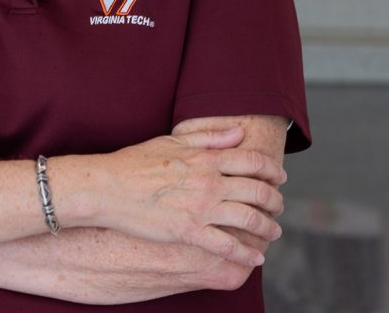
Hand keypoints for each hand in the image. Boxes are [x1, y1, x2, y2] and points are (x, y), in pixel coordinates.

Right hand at [96, 126, 284, 266]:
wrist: (109, 186)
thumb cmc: (136, 161)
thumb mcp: (172, 141)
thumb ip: (208, 137)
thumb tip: (238, 133)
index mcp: (205, 157)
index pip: (252, 160)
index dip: (271, 169)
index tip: (279, 177)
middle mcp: (208, 181)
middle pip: (257, 190)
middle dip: (275, 200)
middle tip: (279, 206)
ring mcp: (200, 207)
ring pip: (249, 219)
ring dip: (267, 227)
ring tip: (273, 232)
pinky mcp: (189, 231)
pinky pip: (227, 245)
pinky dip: (246, 253)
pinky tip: (255, 257)